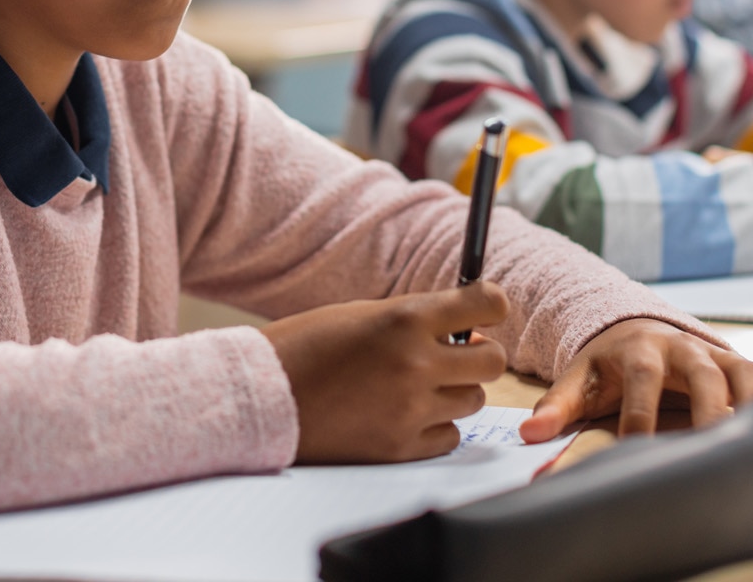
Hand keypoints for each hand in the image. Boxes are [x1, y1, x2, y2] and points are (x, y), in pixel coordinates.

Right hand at [259, 282, 509, 462]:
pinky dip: (435, 426)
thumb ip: (416, 319)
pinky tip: (405, 414)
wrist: (259, 396)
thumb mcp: (363, 314)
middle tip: (454, 355)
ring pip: (473, 401)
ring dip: (454, 391)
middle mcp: (415, 363)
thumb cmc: (305, 347)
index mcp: (405, 319)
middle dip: (478, 355)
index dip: (491, 306)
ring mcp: (410, 410)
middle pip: (493, 360)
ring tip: (417, 386)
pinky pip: (449, 437)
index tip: (482, 312)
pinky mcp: (399, 447)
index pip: (487, 304)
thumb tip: (464, 328)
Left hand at [521, 317, 752, 445]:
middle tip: (713, 443)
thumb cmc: (607, 364)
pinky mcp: (738, 363)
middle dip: (708, 407)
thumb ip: (558, 406)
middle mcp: (684, 347)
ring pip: (745, 370)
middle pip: (703, 371)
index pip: (642, 381)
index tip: (638, 449)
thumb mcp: (580, 378)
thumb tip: (531, 432)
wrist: (630, 328)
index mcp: (640, 349)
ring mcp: (715, 354)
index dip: (640, 415)